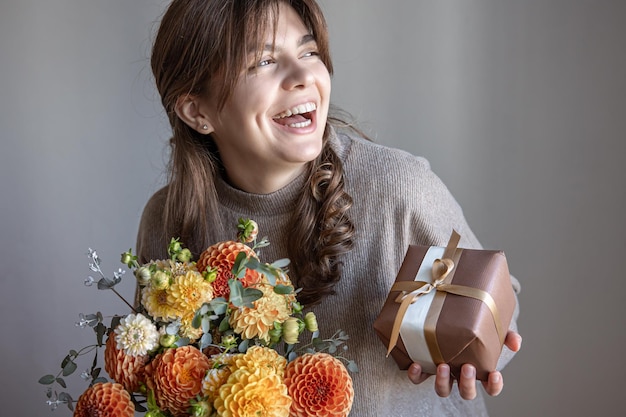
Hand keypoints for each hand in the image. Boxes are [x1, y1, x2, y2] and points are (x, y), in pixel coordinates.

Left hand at [407, 330, 521, 399]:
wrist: (444, 317)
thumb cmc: (471, 327)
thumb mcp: (490, 327)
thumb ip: (506, 334)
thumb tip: (516, 342)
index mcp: (479, 369)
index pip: (491, 387)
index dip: (494, 386)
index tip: (495, 374)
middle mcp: (460, 375)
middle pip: (467, 392)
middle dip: (467, 384)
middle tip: (467, 367)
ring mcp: (442, 373)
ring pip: (443, 391)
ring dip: (443, 382)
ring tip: (442, 366)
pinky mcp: (424, 367)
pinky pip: (418, 379)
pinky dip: (417, 375)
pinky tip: (416, 364)